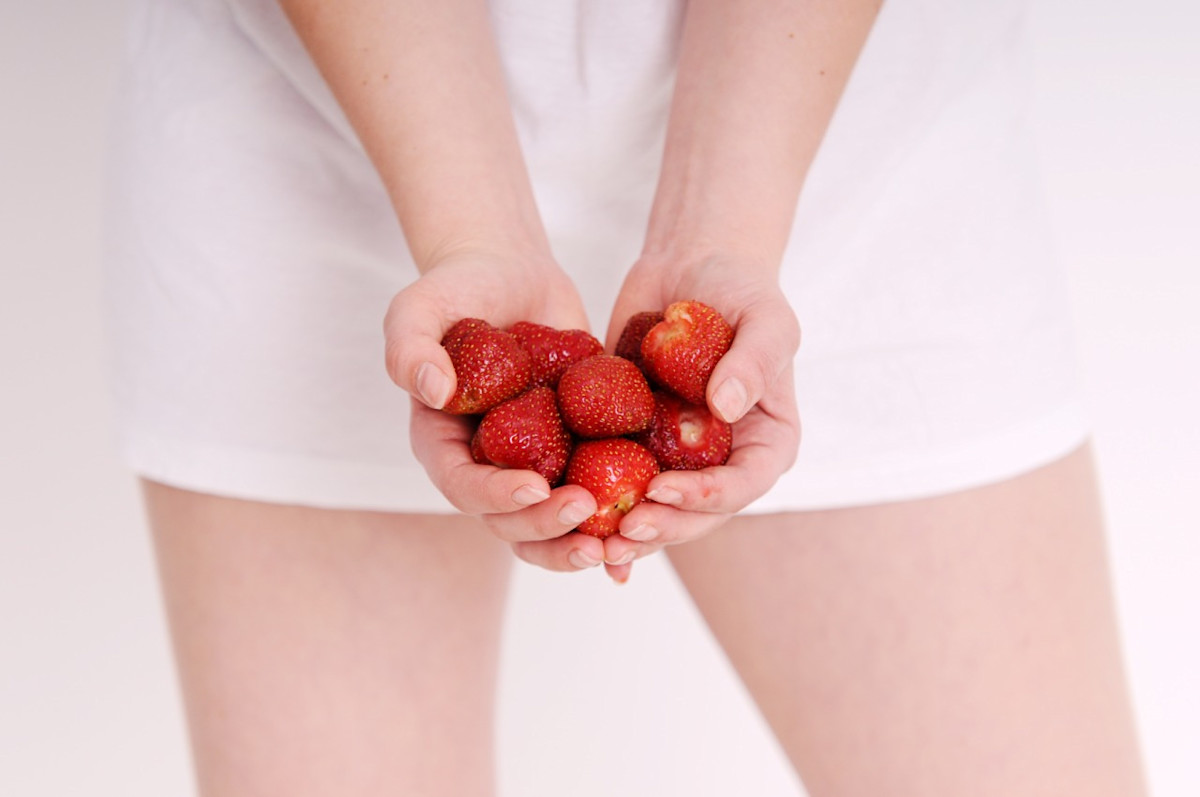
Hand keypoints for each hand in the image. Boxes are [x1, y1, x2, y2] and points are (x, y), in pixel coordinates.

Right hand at [384, 250, 607, 572]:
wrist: (512, 274)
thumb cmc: (458, 289)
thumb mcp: (418, 309)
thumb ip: (409, 349)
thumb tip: (433, 390)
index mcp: (444, 445)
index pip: (464, 488)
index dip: (496, 496)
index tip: (536, 486)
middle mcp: (487, 466)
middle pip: (509, 521)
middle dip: (546, 526)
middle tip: (586, 507)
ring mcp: (532, 462)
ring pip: (550, 525)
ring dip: (578, 543)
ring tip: (615, 540)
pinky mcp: (573, 451)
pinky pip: (593, 493)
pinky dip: (614, 519)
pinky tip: (647, 524)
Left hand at [599, 252, 801, 580]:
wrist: (690, 267)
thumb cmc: (740, 288)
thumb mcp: (764, 318)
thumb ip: (753, 362)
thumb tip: (723, 409)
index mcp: (766, 443)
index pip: (741, 486)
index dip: (703, 498)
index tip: (660, 489)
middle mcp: (724, 461)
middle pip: (696, 514)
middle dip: (660, 527)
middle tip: (619, 532)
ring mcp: (679, 458)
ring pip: (656, 510)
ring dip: (626, 533)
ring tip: (589, 545)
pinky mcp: (637, 444)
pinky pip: (617, 481)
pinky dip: (595, 506)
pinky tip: (564, 524)